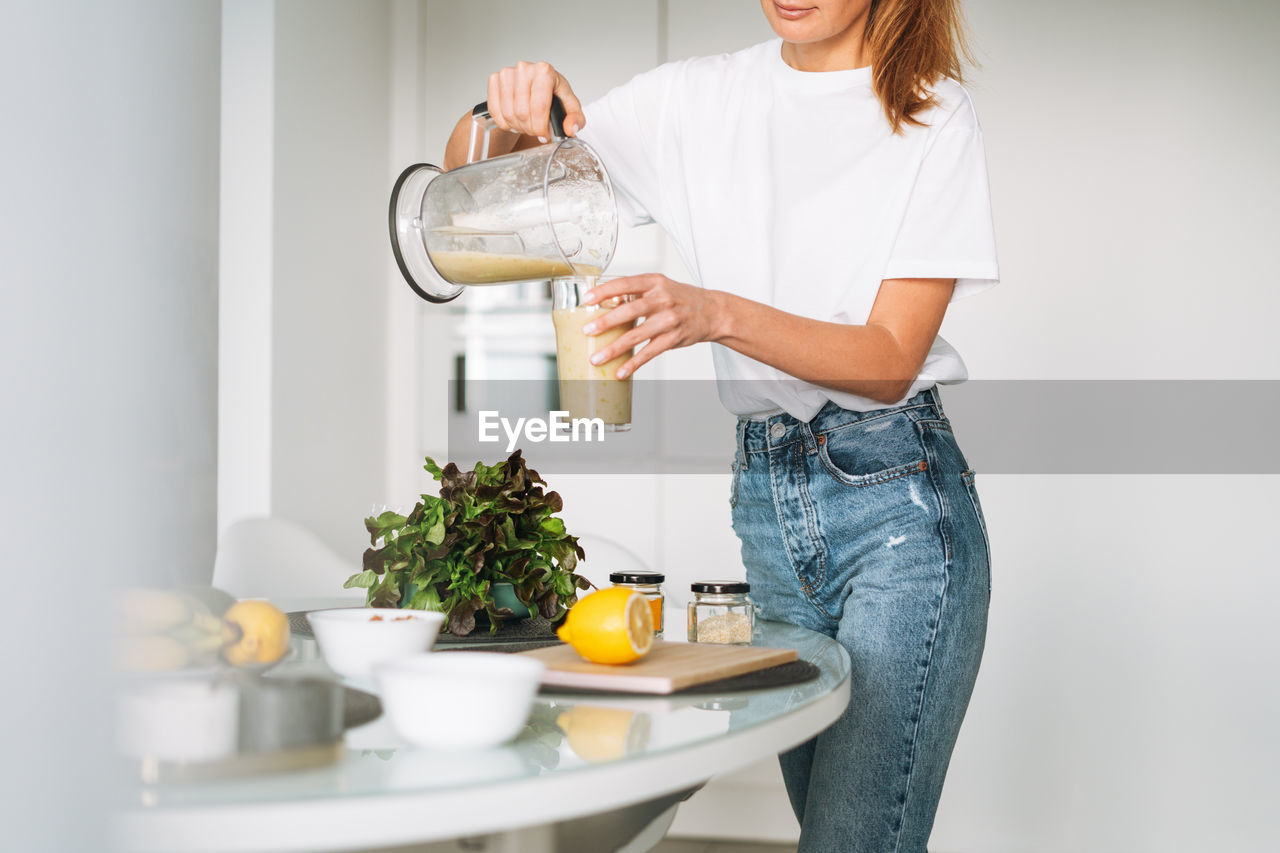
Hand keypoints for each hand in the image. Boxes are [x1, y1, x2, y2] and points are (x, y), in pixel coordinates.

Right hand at [486, 61, 585, 138]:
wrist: (536, 84)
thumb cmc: (552, 94)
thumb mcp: (570, 106)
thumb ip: (576, 119)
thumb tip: (570, 128)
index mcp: (545, 71)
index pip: (539, 107)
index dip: (541, 127)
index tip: (544, 134)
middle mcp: (525, 69)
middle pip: (523, 112)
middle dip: (530, 129)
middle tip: (536, 131)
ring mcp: (507, 73)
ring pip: (508, 114)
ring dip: (518, 126)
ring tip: (526, 125)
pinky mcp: (494, 79)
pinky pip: (495, 111)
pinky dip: (504, 122)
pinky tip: (515, 120)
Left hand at [580, 275, 724, 378]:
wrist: (712, 311)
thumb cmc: (680, 298)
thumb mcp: (660, 286)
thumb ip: (636, 292)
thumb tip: (604, 302)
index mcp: (654, 282)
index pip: (625, 283)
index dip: (604, 291)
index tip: (586, 299)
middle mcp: (662, 299)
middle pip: (630, 311)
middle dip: (606, 321)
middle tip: (587, 331)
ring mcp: (668, 320)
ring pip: (636, 336)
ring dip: (614, 348)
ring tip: (596, 358)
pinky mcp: (673, 338)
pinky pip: (649, 353)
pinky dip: (633, 364)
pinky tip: (620, 371)